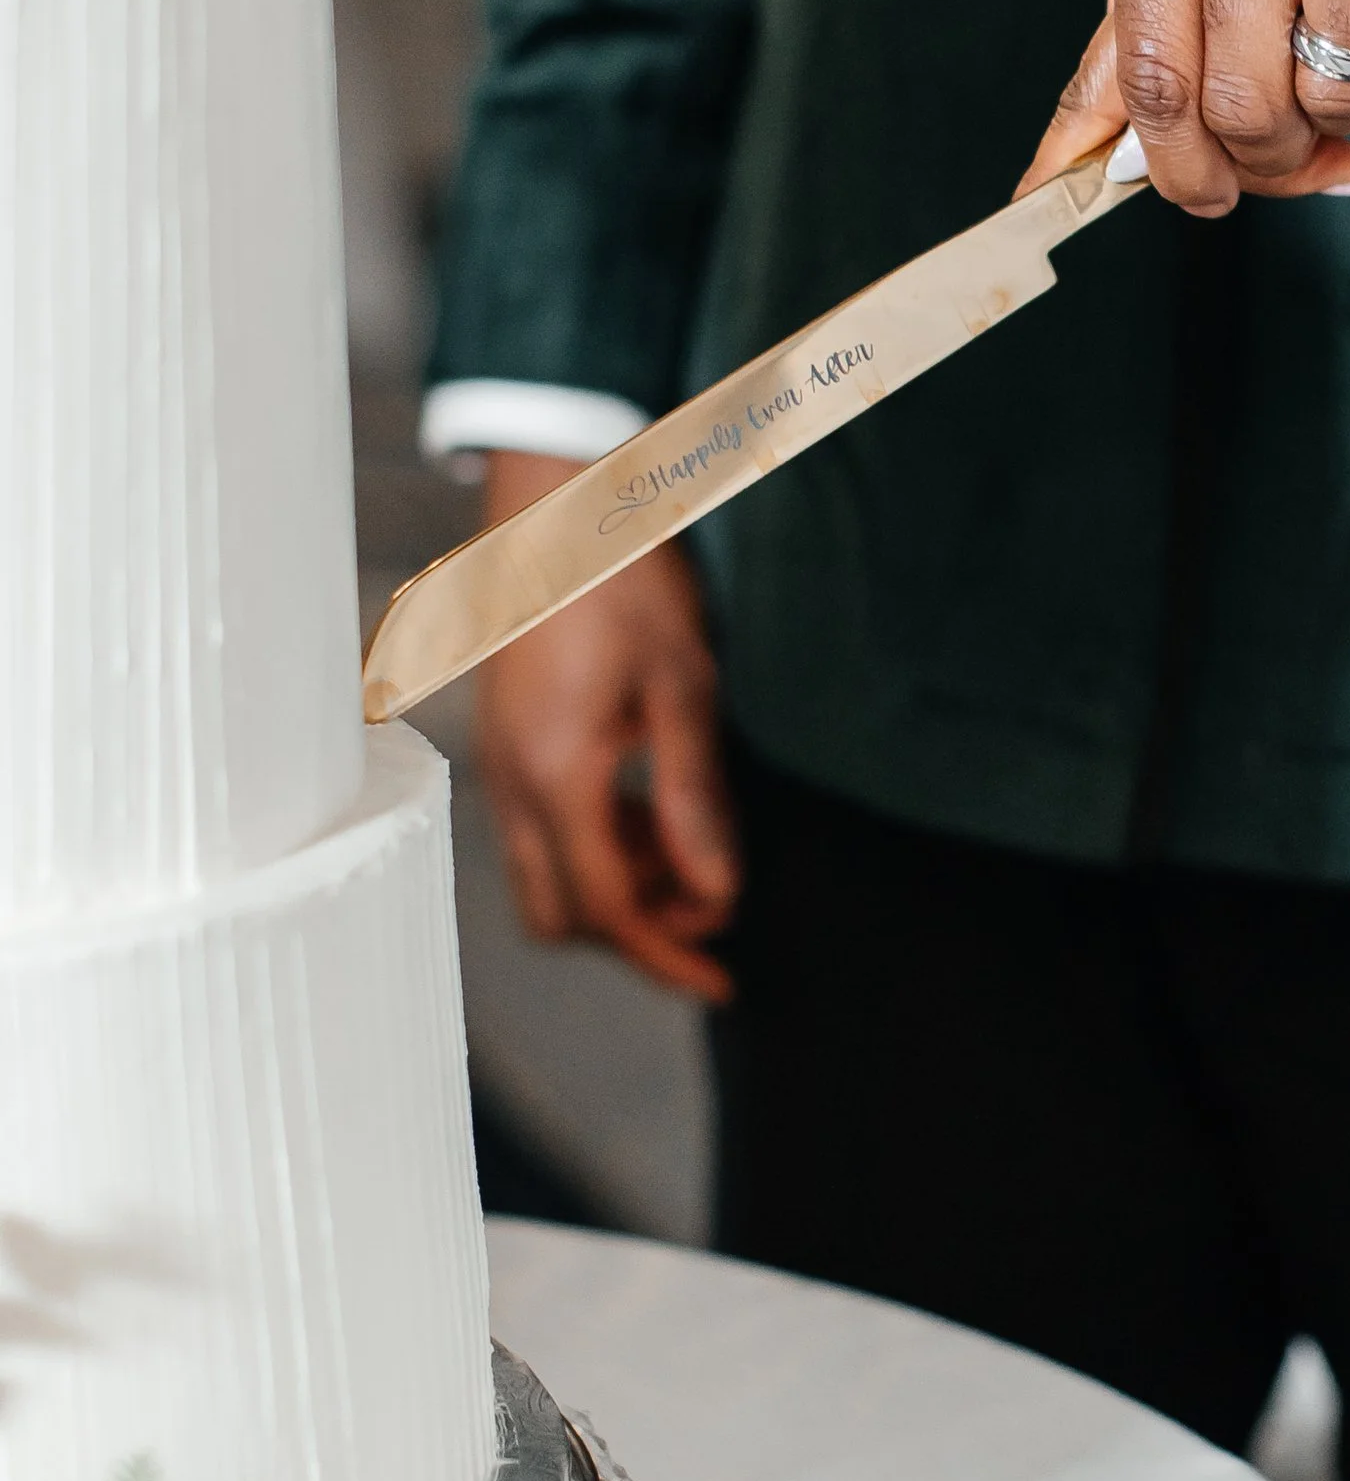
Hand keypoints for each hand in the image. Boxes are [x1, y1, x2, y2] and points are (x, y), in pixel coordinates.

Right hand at [467, 452, 741, 1002]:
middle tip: (711, 907)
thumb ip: (694, 796)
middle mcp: (511, 782)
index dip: (665, 954)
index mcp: (555, 772)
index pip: (606, 909)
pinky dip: (595, 845)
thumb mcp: (683, 685)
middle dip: (636, 933)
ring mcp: (498, 765)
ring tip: (690, 845)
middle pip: (563, 915)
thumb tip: (717, 891)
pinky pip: (539, 832)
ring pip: (547, 878)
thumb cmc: (628, 580)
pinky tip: (648, 807)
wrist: (562, 502)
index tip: (722, 978)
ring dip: (617, 886)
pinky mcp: (503, 745)